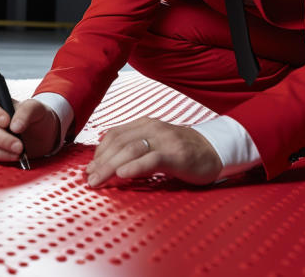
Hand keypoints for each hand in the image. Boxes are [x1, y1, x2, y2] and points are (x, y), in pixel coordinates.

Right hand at [0, 98, 59, 162]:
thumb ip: (26, 111)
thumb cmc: (38, 116)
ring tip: (20, 151)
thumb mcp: (36, 108)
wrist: (46, 134)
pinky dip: (4, 156)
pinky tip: (17, 156)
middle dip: (2, 138)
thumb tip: (14, 126)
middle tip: (19, 144)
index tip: (6, 121)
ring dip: (3, 149)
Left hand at [85, 117, 222, 187]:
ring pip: (130, 150)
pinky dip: (134, 167)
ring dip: (110, 167)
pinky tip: (123, 175)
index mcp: (145, 124)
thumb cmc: (183, 150)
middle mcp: (153, 129)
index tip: (89, 169)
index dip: (99, 152)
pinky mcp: (177, 155)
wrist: (215, 150)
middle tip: (89, 179)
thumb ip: (135, 148)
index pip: (114, 135)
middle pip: (118, 143)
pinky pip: (152, 159)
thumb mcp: (156, 143)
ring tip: (98, 180)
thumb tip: (108, 163)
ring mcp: (165, 141)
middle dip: (100, 162)